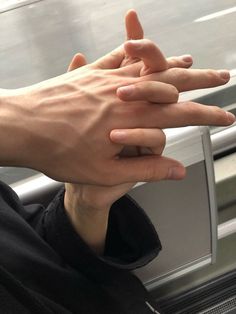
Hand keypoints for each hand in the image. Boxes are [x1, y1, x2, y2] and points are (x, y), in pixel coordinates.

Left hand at [63, 10, 234, 254]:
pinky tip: (144, 47)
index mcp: (133, 121)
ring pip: (151, 67)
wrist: (21, 127)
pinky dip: (137, 52)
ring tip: (190, 61)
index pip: (182, 116)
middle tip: (222, 77)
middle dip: (202, 81)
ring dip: (174, 65)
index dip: (208, 116)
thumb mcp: (105, 173)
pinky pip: (120, 57)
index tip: (226, 117)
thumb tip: (179, 170)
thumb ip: (146, 169)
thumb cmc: (58, 153)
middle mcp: (126, 95)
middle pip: (174, 83)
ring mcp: (108, 79)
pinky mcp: (91, 72)